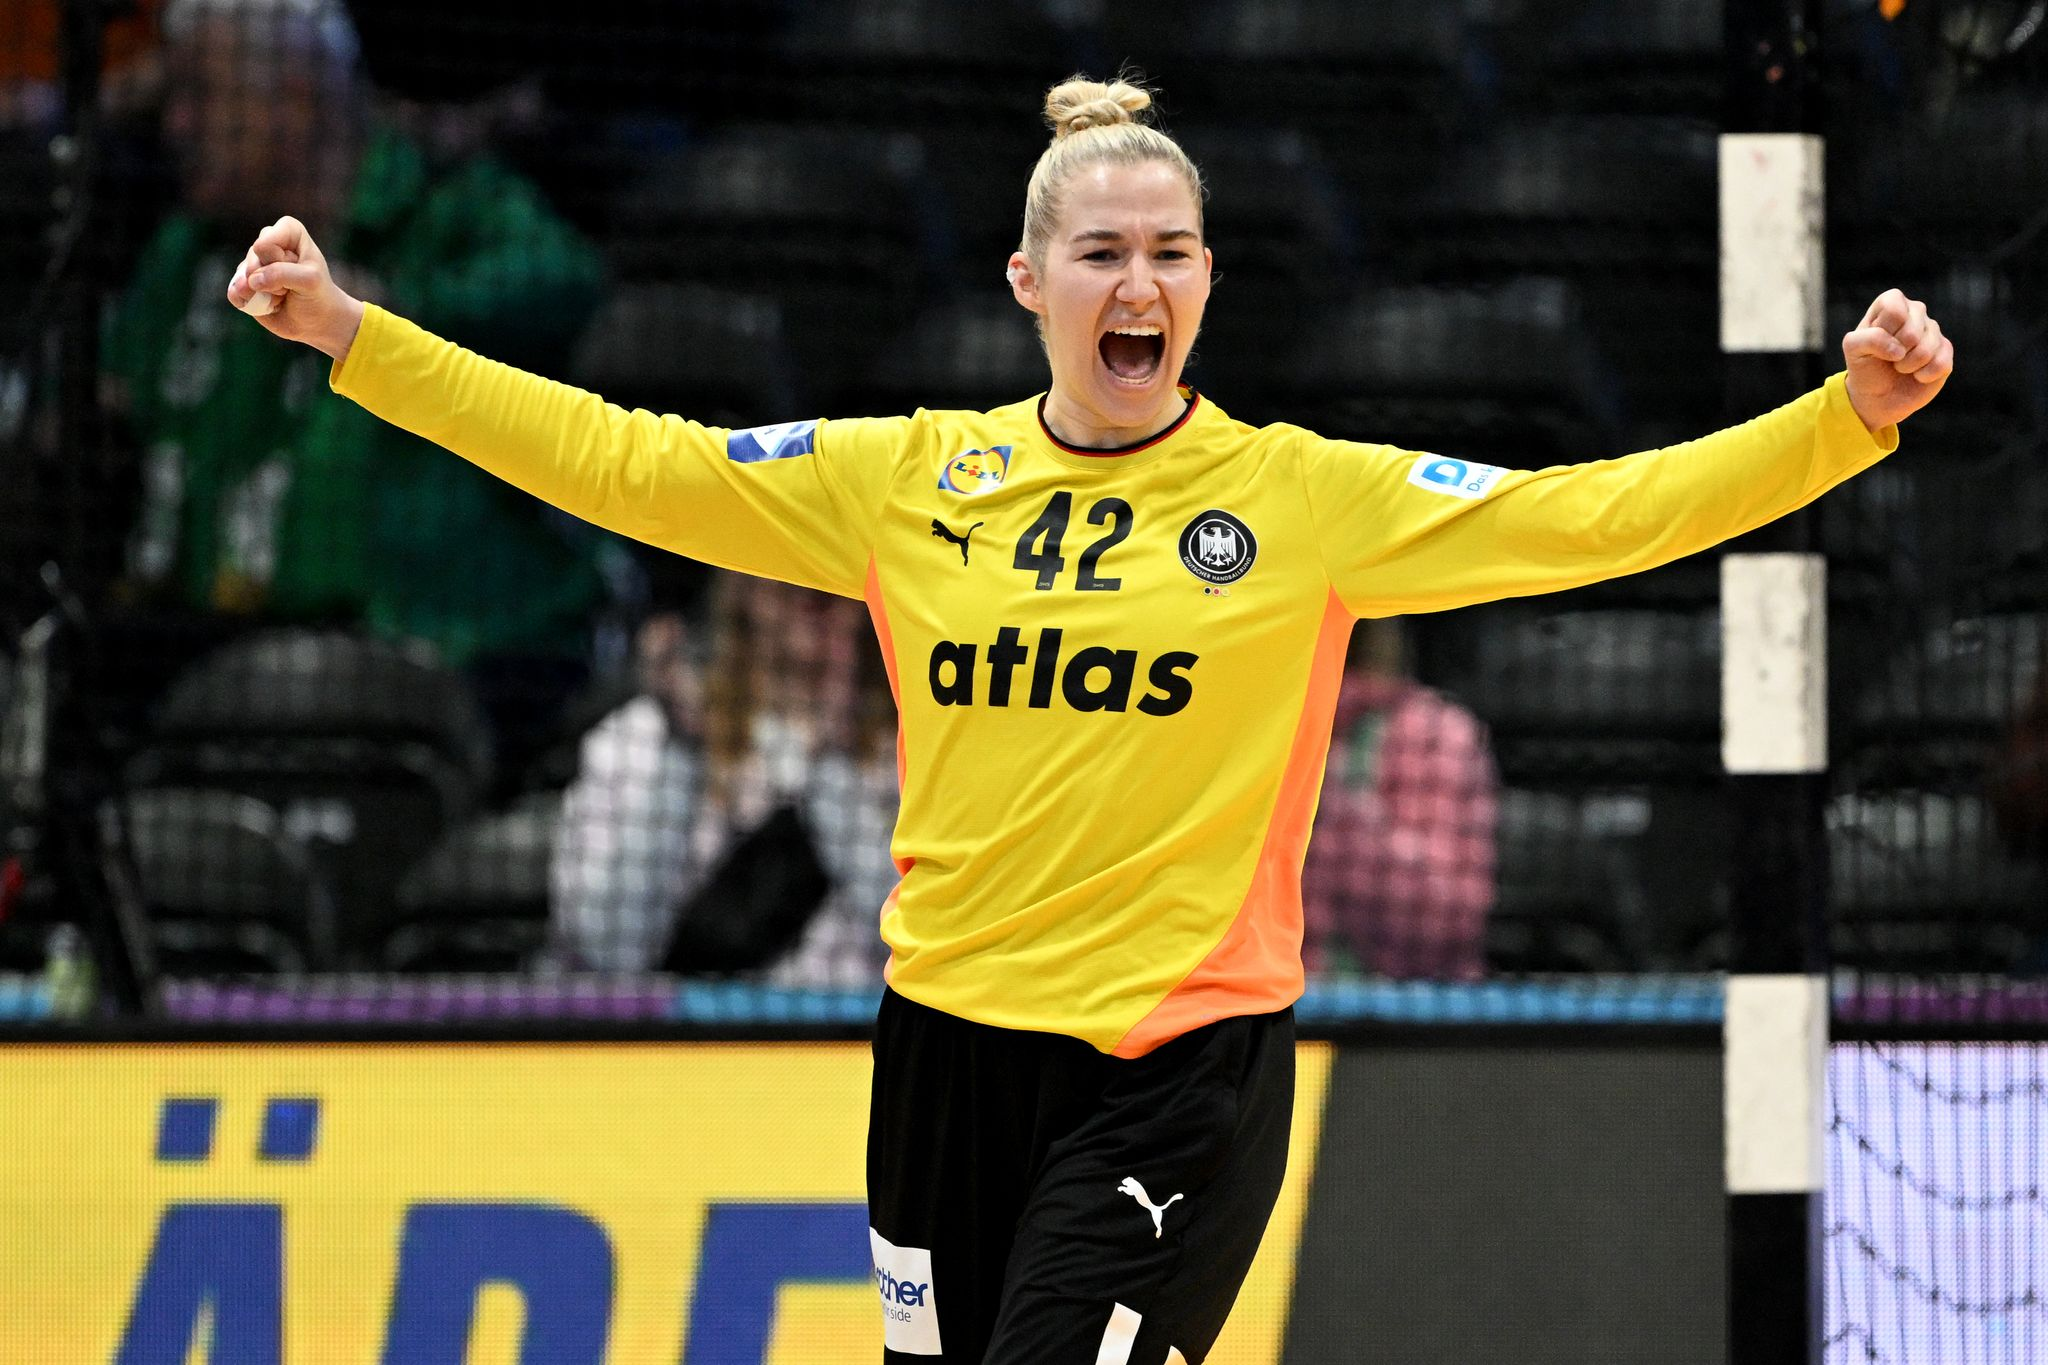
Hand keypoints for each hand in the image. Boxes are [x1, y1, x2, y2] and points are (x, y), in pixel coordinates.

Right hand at [224, 215, 365, 363]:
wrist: (315, 322)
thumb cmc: (317, 295)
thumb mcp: (311, 281)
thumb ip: (282, 274)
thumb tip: (251, 280)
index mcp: (289, 231)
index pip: (267, 240)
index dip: (280, 258)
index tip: (300, 267)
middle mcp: (268, 242)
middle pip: (254, 257)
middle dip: (272, 278)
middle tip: (291, 285)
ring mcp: (254, 263)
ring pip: (243, 275)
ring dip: (263, 293)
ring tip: (282, 295)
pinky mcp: (243, 283)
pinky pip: (234, 292)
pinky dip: (250, 303)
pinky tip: (268, 304)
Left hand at [1842, 288, 1953, 432]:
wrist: (1878, 395)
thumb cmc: (1865, 366)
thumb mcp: (1853, 350)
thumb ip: (1868, 339)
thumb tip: (1899, 349)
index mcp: (1891, 303)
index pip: (1894, 310)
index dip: (1884, 332)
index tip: (1877, 343)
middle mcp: (1915, 311)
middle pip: (1912, 332)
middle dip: (1896, 354)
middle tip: (1889, 358)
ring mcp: (1933, 330)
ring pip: (1926, 349)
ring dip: (1908, 366)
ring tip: (1900, 366)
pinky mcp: (1945, 350)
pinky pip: (1940, 363)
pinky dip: (1923, 375)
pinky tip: (1917, 374)